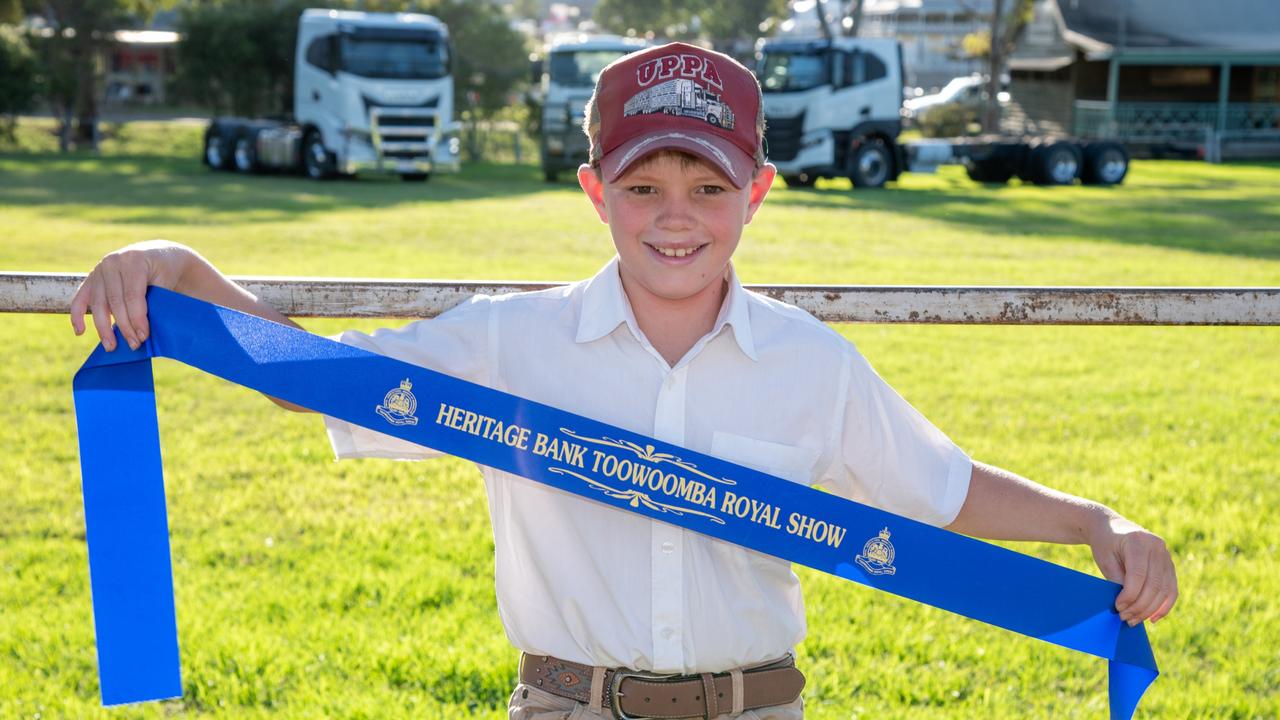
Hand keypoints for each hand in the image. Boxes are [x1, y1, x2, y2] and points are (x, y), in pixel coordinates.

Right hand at [69, 240, 192, 351]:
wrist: (159, 255)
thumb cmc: (166, 272)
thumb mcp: (166, 281)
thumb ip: (155, 301)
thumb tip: (142, 332)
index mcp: (133, 260)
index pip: (132, 296)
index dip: (137, 319)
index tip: (143, 337)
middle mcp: (112, 262)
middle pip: (114, 302)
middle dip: (124, 327)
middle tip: (134, 345)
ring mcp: (99, 269)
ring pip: (98, 303)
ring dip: (103, 328)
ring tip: (111, 346)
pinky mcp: (92, 278)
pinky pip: (80, 298)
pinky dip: (77, 315)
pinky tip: (80, 332)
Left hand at [1089, 515, 1177, 625]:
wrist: (1111, 527)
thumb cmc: (1105, 544)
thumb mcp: (1105, 559)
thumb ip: (1118, 579)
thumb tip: (1128, 605)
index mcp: (1138, 541)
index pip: (1139, 574)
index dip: (1130, 595)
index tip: (1118, 607)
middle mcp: (1157, 546)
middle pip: (1154, 584)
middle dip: (1140, 606)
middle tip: (1125, 618)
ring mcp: (1166, 555)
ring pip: (1165, 589)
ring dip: (1150, 609)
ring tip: (1134, 620)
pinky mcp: (1169, 564)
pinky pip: (1171, 589)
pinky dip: (1164, 606)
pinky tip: (1153, 618)